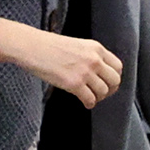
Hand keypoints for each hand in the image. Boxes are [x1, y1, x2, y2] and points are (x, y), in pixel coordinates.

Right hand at [0, 20, 122, 106]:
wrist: (32, 47)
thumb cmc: (48, 46)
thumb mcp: (76, 45)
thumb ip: (89, 56)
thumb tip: (97, 72)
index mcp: (96, 48)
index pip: (117, 66)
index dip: (114, 77)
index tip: (107, 83)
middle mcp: (94, 59)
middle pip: (114, 80)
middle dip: (110, 90)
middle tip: (101, 94)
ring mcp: (85, 72)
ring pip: (104, 91)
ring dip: (98, 97)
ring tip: (90, 98)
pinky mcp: (74, 84)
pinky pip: (90, 99)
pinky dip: (89, 104)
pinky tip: (84, 103)